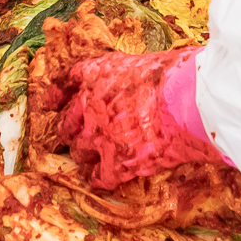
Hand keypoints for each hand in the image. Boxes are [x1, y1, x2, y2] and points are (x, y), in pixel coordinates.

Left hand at [55, 46, 222, 188]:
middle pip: (66, 123)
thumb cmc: (175, 75)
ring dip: (85, 155)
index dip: (57, 94)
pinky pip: (97, 177)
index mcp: (95, 75)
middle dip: (71, 130)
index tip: (52, 102)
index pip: (64, 82)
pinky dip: (100, 178)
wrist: (188, 102)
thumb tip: (134, 82)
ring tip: (95, 158)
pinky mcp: (115, 163)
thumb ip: (126, 75)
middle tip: (78, 135)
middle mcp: (90, 106)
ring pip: (78, 152)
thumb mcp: (144, 62)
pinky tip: (106, 177)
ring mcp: (100, 137)